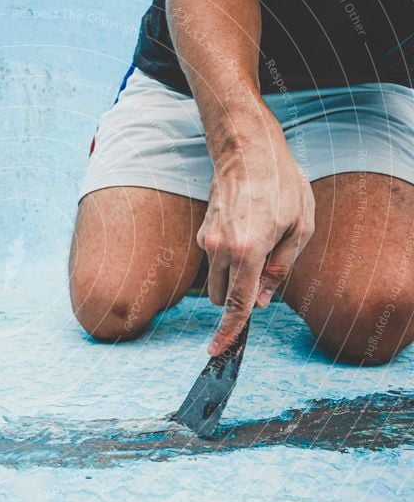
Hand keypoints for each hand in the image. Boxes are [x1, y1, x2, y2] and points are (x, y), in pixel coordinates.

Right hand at [198, 112, 314, 355]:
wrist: (246, 150)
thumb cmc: (281, 185)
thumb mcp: (299, 228)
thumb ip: (280, 271)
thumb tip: (262, 302)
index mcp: (248, 251)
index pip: (237, 304)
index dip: (229, 332)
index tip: (218, 351)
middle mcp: (220, 250)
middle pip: (223, 297)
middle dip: (240, 298)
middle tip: (265, 275)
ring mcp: (207, 241)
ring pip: (217, 280)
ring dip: (235, 277)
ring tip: (261, 241)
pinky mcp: (202, 233)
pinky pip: (215, 261)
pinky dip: (229, 260)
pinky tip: (249, 229)